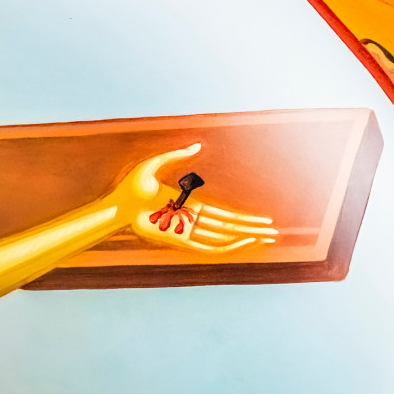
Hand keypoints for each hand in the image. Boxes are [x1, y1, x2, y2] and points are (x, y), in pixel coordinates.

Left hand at [114, 148, 279, 256]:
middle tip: (275, 232)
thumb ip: (177, 155)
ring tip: (268, 237)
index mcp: (189, 206)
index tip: (263, 220)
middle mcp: (191, 221)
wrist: (117, 203)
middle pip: (229, 228)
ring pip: (224, 238)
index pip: (223, 215)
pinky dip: (228, 247)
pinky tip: (245, 241)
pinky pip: (209, 248)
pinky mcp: (180, 241)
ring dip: (247, 237)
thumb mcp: (155, 164)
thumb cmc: (131, 186)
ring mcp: (187, 232)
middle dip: (253, 230)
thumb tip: (198, 145)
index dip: (244, 219)